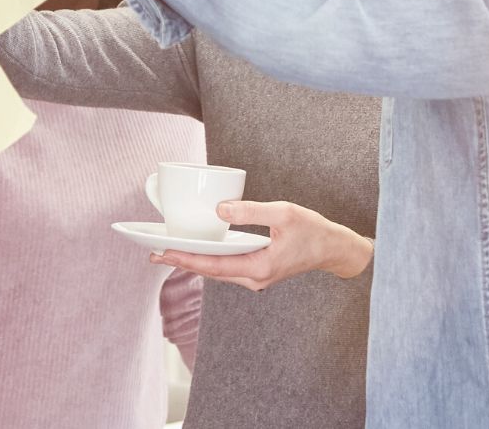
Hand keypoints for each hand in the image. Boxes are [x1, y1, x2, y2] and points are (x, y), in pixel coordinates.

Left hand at [150, 200, 372, 292]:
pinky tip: (198, 253)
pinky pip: (227, 269)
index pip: (213, 265)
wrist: (335, 249)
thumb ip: (250, 211)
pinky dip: (210, 261)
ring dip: (194, 262)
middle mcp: (254, 278)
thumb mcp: (283, 213)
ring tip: (169, 254)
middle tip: (153, 255)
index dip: (186, 258)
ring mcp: (256, 278)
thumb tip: (220, 210)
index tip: (163, 253)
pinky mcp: (259, 272)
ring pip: (217, 272)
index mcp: (258, 267)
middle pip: (210, 272)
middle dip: (182, 262)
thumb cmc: (313, 231)